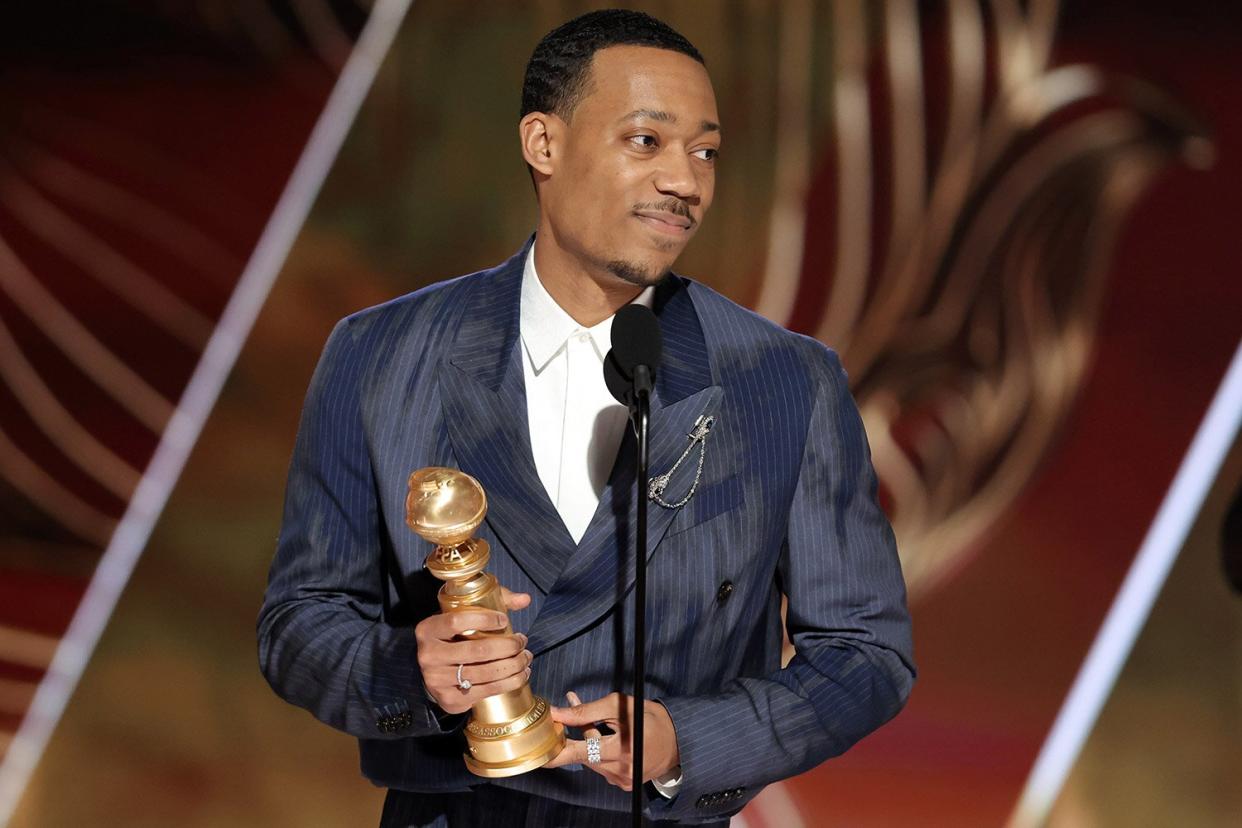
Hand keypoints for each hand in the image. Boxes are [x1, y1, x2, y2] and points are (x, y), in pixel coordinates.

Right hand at [414, 587, 531, 714]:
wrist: (436, 670)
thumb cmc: (454, 636)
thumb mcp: (465, 613)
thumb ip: (495, 600)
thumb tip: (525, 599)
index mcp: (428, 629)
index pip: (456, 622)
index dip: (484, 619)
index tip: (505, 620)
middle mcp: (428, 655)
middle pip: (477, 650)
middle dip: (508, 646)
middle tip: (522, 642)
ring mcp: (436, 680)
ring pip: (485, 673)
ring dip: (513, 665)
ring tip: (525, 658)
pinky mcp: (449, 699)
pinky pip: (485, 691)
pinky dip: (508, 683)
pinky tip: (520, 675)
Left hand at [545, 691, 679, 790]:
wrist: (678, 740)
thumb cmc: (651, 718)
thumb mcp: (620, 705)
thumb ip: (586, 711)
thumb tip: (558, 713)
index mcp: (622, 749)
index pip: (580, 751)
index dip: (557, 749)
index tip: (540, 746)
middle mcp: (622, 769)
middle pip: (584, 755)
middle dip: (574, 735)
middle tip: (566, 714)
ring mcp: (623, 780)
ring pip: (592, 761)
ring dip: (587, 742)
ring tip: (596, 722)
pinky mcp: (624, 783)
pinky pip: (601, 767)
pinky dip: (597, 752)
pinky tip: (604, 737)